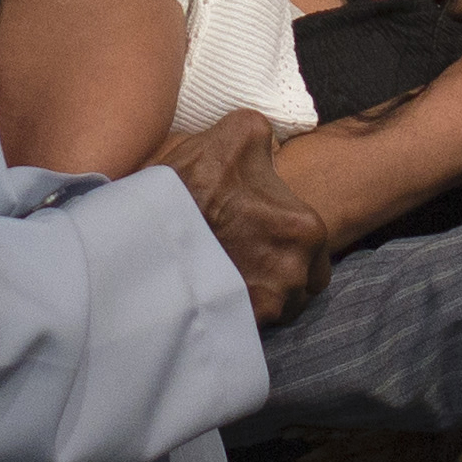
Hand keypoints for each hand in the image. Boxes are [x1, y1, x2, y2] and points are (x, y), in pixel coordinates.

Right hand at [157, 111, 331, 324]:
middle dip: (279, 273)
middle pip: (299, 283)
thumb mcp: (239, 133)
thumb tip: (272, 142)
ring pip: (275, 307)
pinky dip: (235, 314)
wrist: (146, 232)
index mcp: (306, 229)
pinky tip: (213, 294)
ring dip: (258, 294)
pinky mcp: (238, 329)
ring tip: (228, 276)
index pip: (316, 249)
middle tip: (248, 257)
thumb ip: (267, 135)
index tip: (264, 235)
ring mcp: (267, 308)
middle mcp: (295, 275)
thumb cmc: (195, 181)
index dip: (290, 241)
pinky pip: (249, 325)